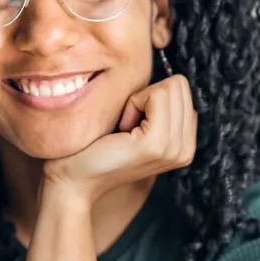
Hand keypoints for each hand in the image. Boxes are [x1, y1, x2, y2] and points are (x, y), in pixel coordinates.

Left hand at [42, 75, 196, 206]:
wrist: (74, 181)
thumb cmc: (95, 150)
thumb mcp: (136, 127)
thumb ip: (159, 109)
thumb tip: (168, 80)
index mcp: (184, 145)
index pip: (183, 92)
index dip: (151, 98)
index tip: (131, 123)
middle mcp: (185, 149)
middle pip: (180, 86)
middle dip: (148, 96)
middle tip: (126, 124)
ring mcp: (174, 148)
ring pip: (170, 87)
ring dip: (139, 100)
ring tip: (124, 129)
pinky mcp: (157, 143)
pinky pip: (156, 95)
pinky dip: (133, 103)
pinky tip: (121, 129)